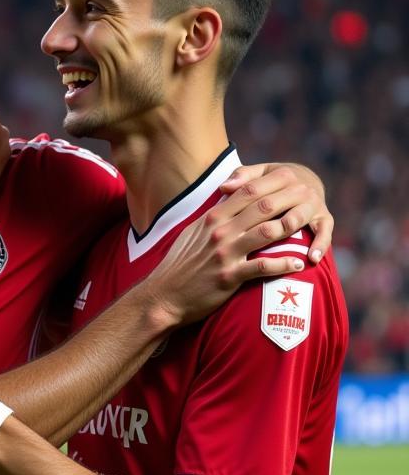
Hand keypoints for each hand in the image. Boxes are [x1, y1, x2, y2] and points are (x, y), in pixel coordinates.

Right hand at [146, 182, 313, 326]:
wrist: (164, 295)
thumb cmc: (180, 264)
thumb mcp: (193, 233)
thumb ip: (214, 217)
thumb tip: (229, 202)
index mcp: (212, 218)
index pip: (248, 191)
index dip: (274, 183)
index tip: (293, 179)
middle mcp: (219, 232)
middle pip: (263, 207)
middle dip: (290, 198)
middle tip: (310, 196)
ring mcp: (224, 254)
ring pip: (267, 233)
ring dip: (292, 227)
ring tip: (309, 224)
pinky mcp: (228, 277)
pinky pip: (263, 268)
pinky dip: (284, 264)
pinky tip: (298, 264)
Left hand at [220, 162, 330, 262]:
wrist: (307, 180)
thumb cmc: (272, 181)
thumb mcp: (258, 173)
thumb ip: (241, 176)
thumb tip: (223, 187)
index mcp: (280, 175)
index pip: (254, 190)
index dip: (235, 205)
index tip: (216, 220)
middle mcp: (299, 188)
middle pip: (273, 205)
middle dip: (253, 222)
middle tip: (238, 242)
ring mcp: (313, 204)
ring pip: (296, 218)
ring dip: (285, 232)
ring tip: (270, 249)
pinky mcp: (325, 218)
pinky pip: (325, 232)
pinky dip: (320, 245)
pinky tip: (311, 259)